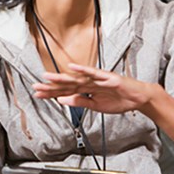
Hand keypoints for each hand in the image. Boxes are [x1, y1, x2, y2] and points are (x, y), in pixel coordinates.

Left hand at [33, 63, 157, 114]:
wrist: (137, 99)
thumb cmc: (118, 100)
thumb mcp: (95, 106)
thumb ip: (79, 102)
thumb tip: (61, 101)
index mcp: (86, 90)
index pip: (65, 92)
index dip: (51, 93)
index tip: (38, 94)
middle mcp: (89, 83)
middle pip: (67, 85)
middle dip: (51, 87)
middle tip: (35, 87)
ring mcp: (98, 79)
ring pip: (77, 79)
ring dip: (62, 78)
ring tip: (48, 77)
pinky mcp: (107, 77)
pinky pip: (94, 73)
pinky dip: (83, 70)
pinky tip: (72, 67)